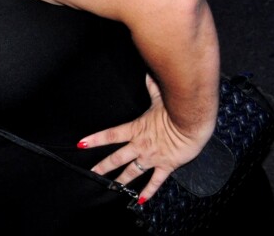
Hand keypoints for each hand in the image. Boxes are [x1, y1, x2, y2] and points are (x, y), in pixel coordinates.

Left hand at [77, 74, 212, 203]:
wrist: (192, 121)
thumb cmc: (176, 107)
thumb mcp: (159, 95)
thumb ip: (151, 86)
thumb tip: (146, 73)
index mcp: (136, 128)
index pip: (110, 135)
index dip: (94, 139)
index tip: (81, 144)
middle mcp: (141, 144)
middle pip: (118, 157)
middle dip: (104, 166)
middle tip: (92, 172)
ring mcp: (152, 156)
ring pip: (133, 171)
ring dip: (121, 180)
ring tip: (111, 187)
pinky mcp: (166, 165)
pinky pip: (155, 181)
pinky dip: (148, 191)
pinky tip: (139, 199)